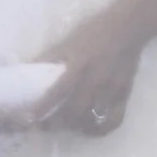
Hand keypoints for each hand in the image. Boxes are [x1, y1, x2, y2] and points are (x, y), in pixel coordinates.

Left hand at [31, 0, 156, 134]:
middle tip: (44, 126)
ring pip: (91, 119)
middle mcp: (96, 80)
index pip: (58, 91)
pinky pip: (114, 120)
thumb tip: (28, 70)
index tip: (28, 119)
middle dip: (56, 123)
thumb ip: (50, 58)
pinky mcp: (124, 94)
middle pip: (74, 111)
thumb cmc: (94, 32)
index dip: (43, 107)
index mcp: (79, 64)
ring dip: (75, 127)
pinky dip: (100, 129)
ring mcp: (112, 90)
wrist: (128, 27)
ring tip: (64, 126)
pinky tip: (89, 128)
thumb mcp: (68, 41)